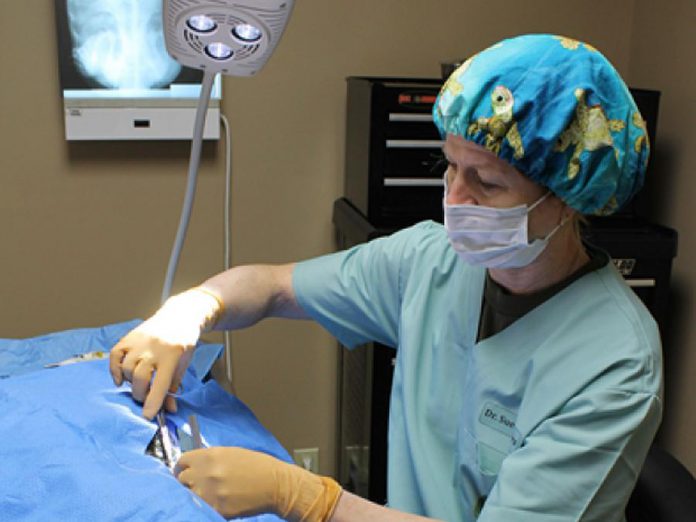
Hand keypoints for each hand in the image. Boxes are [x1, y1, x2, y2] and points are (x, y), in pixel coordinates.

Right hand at [109, 288, 222, 418]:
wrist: (180, 315)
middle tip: (144, 396)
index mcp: (172, 355)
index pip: (160, 383)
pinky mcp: (128, 337)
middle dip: (140, 393)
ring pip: (126, 369)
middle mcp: (153, 348)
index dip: (153, 402)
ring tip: (138, 381)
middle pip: (139, 378)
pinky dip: (115, 370)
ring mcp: (139, 341)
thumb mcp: (184, 364)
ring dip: (130, 381)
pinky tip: (121, 378)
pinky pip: (114, 356)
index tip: (148, 416)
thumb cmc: (184, 342)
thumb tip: (168, 410)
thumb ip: (173, 386)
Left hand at [175, 447, 341, 520]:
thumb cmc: (257, 466)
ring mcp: (210, 492)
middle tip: (197, 485)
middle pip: (182, 479)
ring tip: (209, 494)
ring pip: (189, 495)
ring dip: (196, 494)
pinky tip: (218, 502)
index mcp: (210, 455)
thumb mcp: (231, 453)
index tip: (185, 472)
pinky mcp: (216, 508)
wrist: (275, 484)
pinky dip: (207, 505)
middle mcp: (206, 472)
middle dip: (188, 482)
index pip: (182, 461)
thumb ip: (210, 458)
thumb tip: (194, 465)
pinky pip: (202, 507)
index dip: (183, 467)